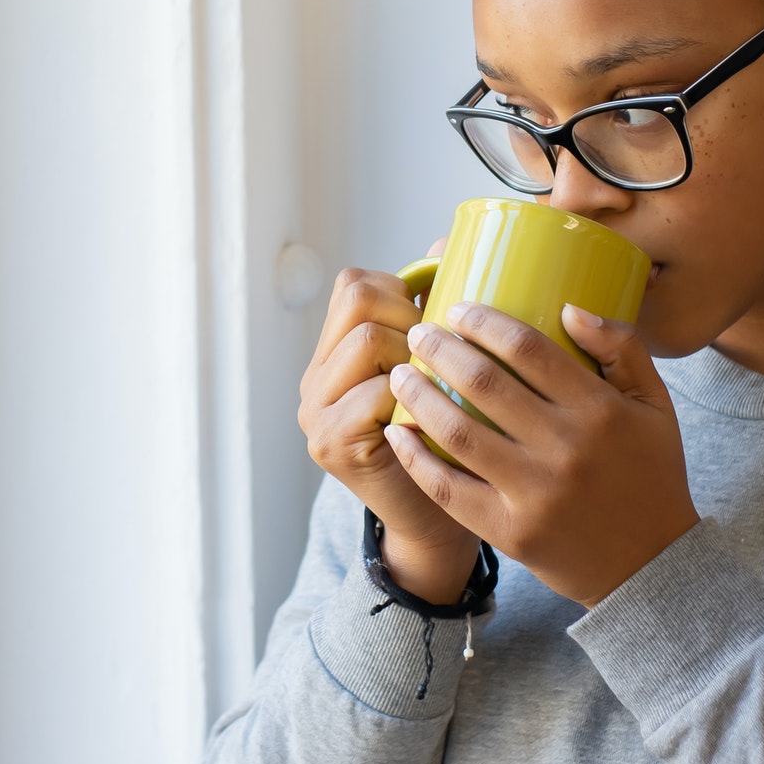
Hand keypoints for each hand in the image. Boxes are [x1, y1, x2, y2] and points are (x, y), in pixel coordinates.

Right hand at [297, 256, 478, 602]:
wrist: (438, 524)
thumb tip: (445, 240)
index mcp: (336, 352)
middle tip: (442, 353)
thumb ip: (433, 312)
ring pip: (367, 341)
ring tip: (439, 384)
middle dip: (410, 314)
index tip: (440, 318)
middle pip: (357, 299)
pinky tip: (433, 417)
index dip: (404, 288)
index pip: (356, 284)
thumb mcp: (441, 369)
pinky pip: (374, 394)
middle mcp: (315, 378)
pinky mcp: (330, 444)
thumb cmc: (449, 441)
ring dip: (415, 355)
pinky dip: (412, 399)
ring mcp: (315, 412)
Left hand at [384, 302, 698, 605]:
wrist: (649, 566)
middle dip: (440, 350)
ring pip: (459, 434)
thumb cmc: (650, 473)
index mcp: (601, 412)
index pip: (529, 349)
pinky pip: (450, 490)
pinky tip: (399, 433)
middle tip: (418, 332)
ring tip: (400, 375)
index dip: (485, 323)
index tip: (458, 309)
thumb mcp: (655, 405)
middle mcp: (567, 450)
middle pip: (485, 384)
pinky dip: (418, 459)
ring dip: (420, 397)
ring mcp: (536, 495)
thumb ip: (623, 349)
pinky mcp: (511, 533)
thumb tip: (569, 307)